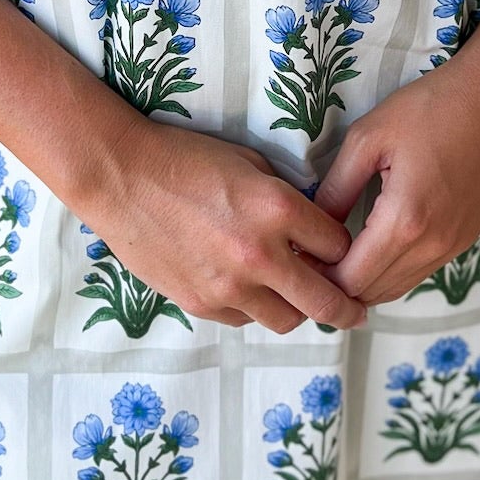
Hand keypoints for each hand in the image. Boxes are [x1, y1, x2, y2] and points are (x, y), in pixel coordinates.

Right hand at [84, 123, 365, 334]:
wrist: (122, 177)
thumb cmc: (186, 159)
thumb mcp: (250, 164)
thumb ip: (286, 201)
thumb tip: (312, 232)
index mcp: (278, 209)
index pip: (339, 245)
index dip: (343, 247)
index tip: (340, 249)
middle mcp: (259, 254)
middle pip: (325, 301)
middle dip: (347, 308)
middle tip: (357, 311)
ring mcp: (228, 286)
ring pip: (287, 320)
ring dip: (297, 309)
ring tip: (295, 297)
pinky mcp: (201, 304)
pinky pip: (245, 320)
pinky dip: (254, 308)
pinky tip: (248, 288)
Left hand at [314, 54, 479, 304]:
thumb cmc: (429, 108)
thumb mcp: (367, 139)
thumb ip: (337, 188)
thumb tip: (312, 224)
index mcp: (405, 221)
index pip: (352, 279)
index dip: (318, 276)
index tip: (297, 257)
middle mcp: (433, 244)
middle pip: (373, 293)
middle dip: (337, 284)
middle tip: (310, 258)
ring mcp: (454, 245)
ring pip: (398, 288)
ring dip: (365, 281)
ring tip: (336, 255)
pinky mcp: (465, 238)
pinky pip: (419, 271)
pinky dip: (391, 270)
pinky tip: (371, 245)